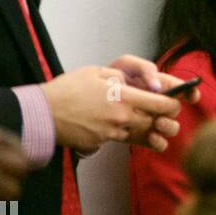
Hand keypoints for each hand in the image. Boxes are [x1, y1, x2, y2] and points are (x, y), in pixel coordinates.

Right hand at [40, 64, 184, 154]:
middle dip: (160, 117)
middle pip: (154, 120)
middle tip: (157, 111)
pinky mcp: (102, 142)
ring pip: (139, 131)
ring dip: (141, 125)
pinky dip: (122, 132)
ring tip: (130, 115)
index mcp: (123, 96)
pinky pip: (121, 138)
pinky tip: (111, 123)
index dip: (173, 104)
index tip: (174, 102)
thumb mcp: (95, 72)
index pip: (161, 104)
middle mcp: (122, 116)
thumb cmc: (67, 89)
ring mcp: (112, 131)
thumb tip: (132, 82)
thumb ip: (119, 76)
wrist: (42, 113)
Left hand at [106, 55, 201, 150]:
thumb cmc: (104, 81)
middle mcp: (156, 105)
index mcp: (156, 87)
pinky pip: (158, 143)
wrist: (80, 104)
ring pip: (171, 127)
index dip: (190, 91)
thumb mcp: (125, 65)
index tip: (191, 95)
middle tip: (163, 110)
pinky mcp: (141, 137)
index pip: (180, 88)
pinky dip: (159, 142)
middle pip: (175, 109)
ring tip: (157, 123)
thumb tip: (158, 87)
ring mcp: (150, 121)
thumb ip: (145, 69)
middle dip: (173, 109)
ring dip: (169, 126)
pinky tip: (152, 136)